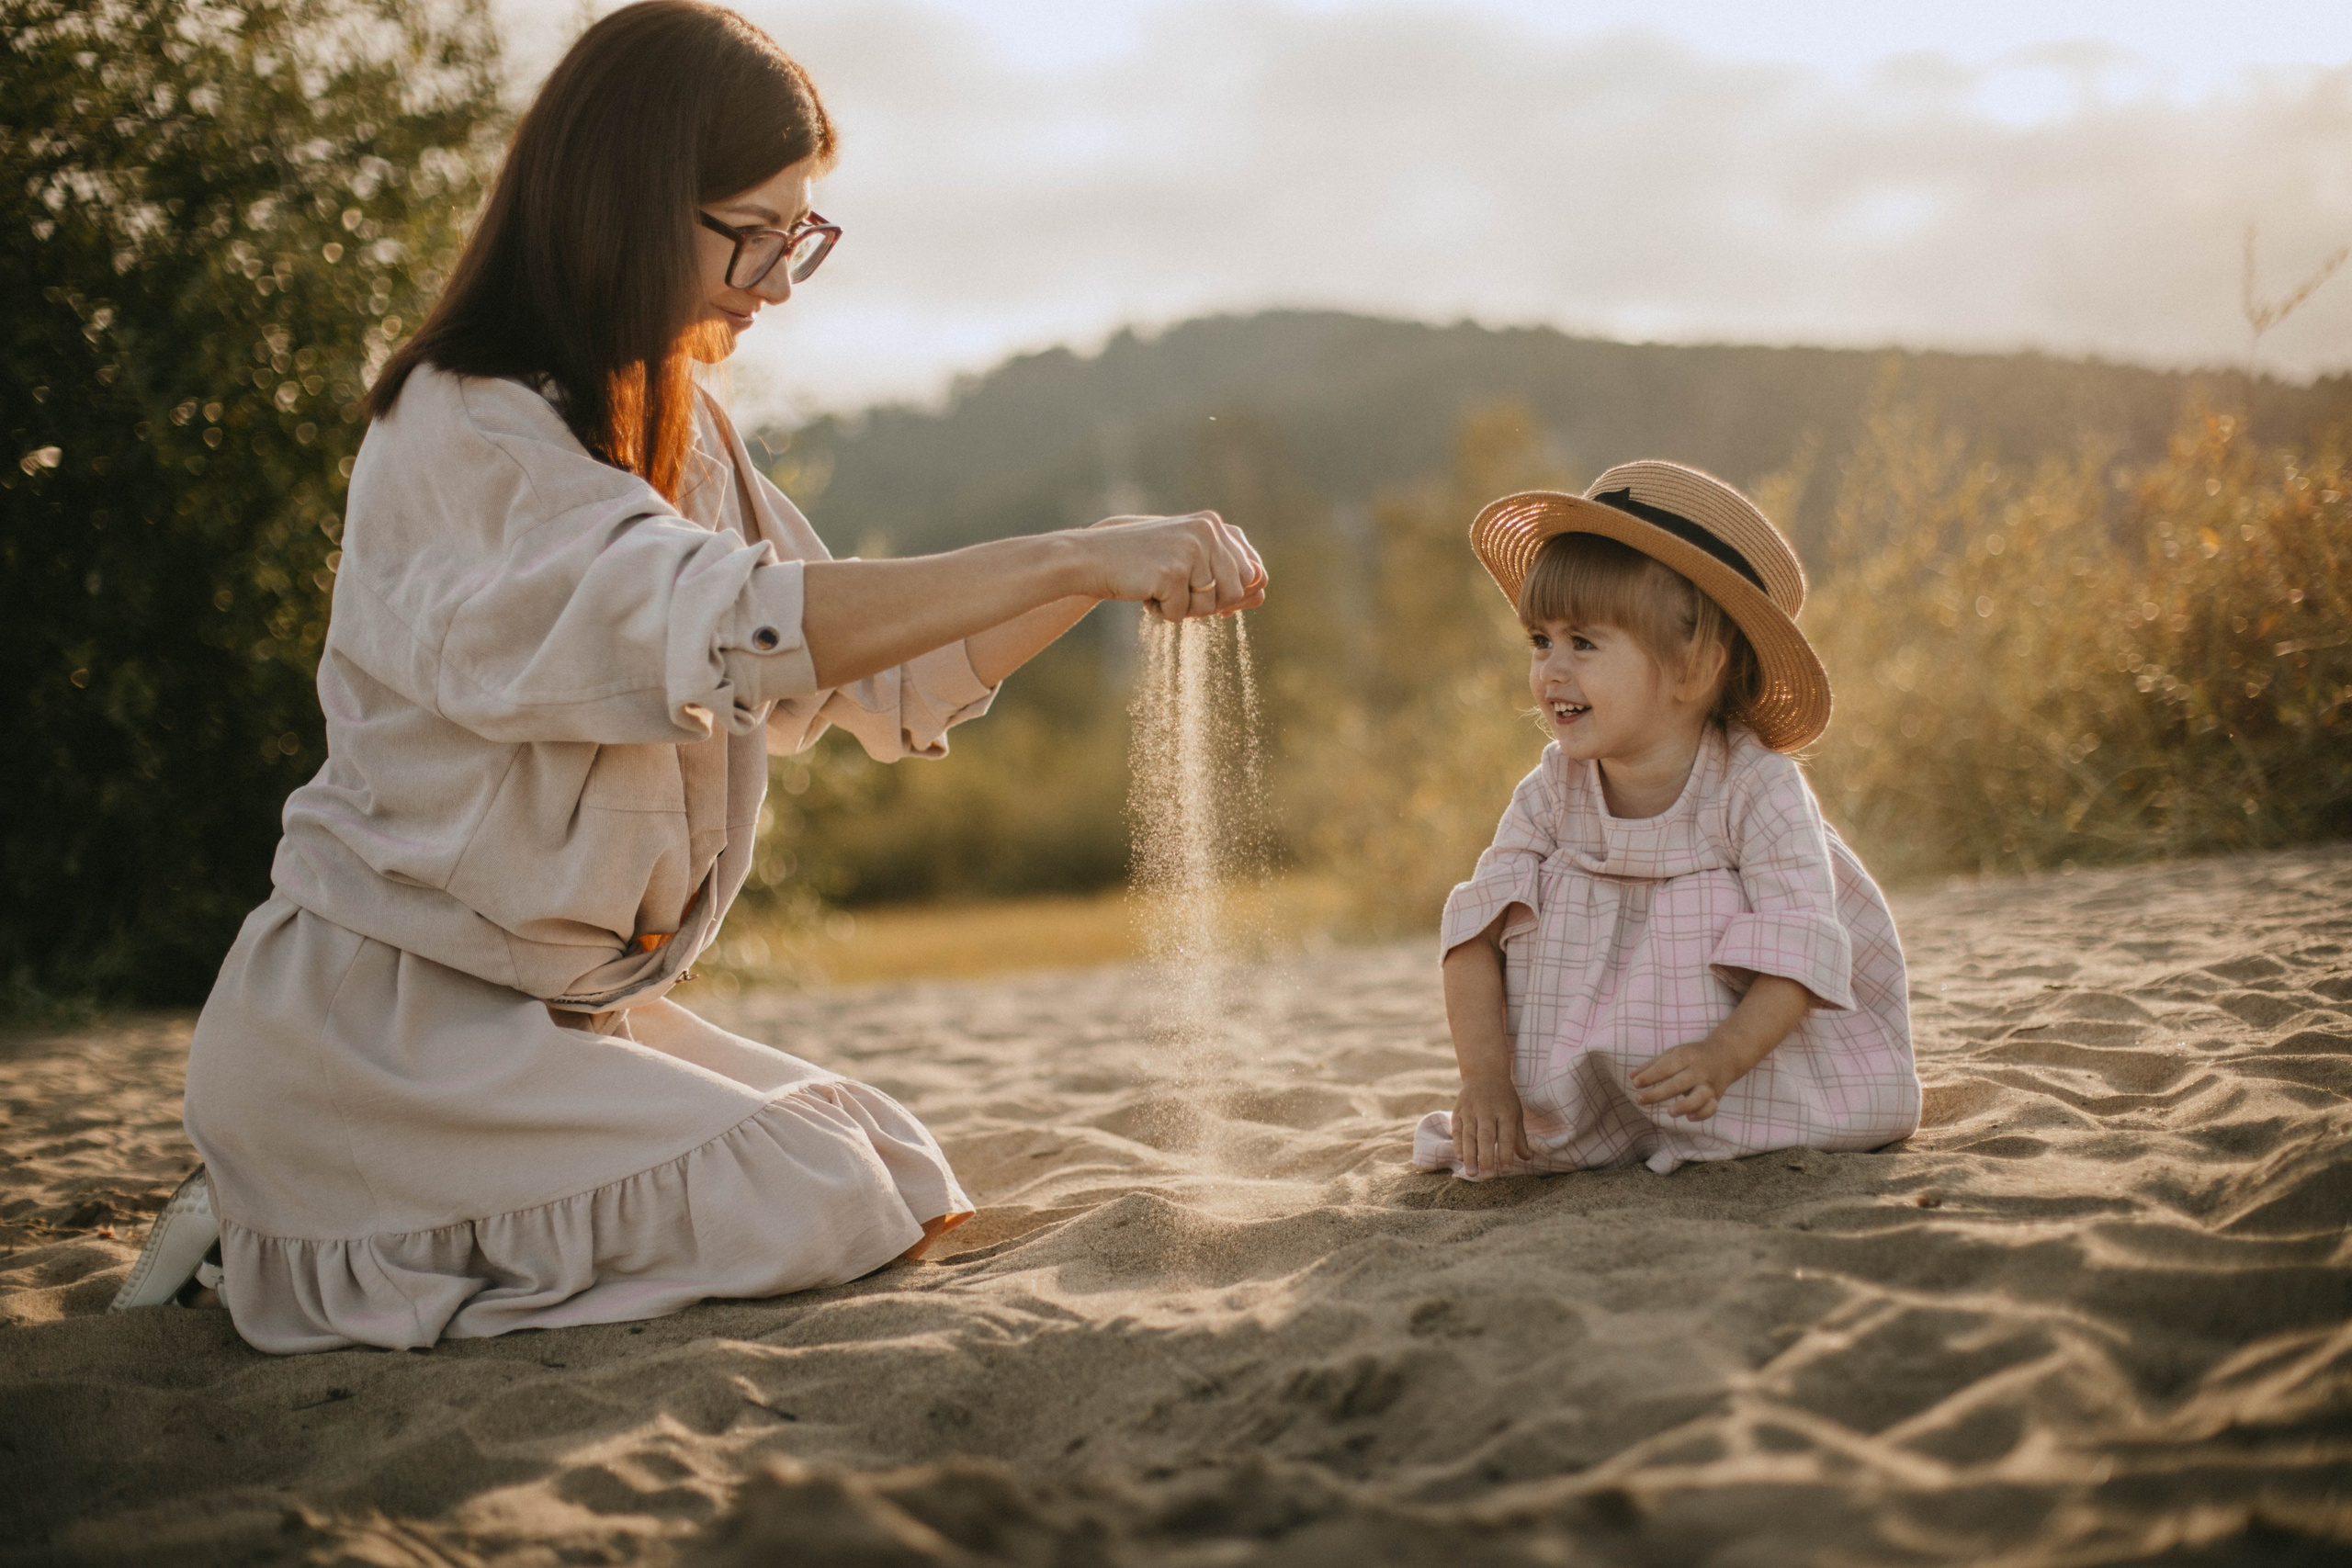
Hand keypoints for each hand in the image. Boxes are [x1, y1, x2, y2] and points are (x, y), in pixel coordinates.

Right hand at [1076, 510, 1266, 620]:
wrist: (1092, 556)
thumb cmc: (1141, 561)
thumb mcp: (1187, 559)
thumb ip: (1224, 571)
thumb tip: (1262, 594)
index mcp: (1214, 525)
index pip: (1254, 573)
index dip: (1237, 595)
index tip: (1211, 599)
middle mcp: (1208, 532)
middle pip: (1235, 593)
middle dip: (1208, 605)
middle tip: (1179, 596)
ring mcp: (1191, 550)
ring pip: (1209, 607)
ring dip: (1184, 609)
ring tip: (1159, 590)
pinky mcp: (1172, 572)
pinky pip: (1178, 613)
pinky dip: (1161, 612)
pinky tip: (1145, 593)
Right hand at [1451, 1075, 1531, 1179]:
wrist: (1484, 1074)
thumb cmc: (1504, 1098)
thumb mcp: (1516, 1113)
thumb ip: (1519, 1137)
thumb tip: (1526, 1158)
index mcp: (1505, 1112)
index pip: (1506, 1136)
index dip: (1506, 1153)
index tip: (1506, 1170)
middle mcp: (1487, 1111)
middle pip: (1486, 1137)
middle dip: (1486, 1158)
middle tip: (1487, 1177)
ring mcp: (1470, 1111)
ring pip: (1469, 1136)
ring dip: (1470, 1156)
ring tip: (1472, 1173)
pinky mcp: (1458, 1111)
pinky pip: (1457, 1130)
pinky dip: (1457, 1144)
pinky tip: (1460, 1158)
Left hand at [1629, 1035, 1745, 1120]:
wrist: (1727, 1054)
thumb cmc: (1693, 1055)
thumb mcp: (1674, 1053)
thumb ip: (1653, 1065)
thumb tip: (1632, 1076)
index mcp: (1686, 1057)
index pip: (1666, 1067)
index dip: (1650, 1075)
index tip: (1635, 1083)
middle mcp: (1698, 1071)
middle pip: (1678, 1083)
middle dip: (1658, 1093)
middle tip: (1640, 1100)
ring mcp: (1708, 1085)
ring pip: (1699, 1098)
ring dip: (1685, 1106)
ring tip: (1669, 1112)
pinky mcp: (1716, 1096)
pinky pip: (1711, 1108)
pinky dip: (1702, 1114)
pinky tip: (1689, 1118)